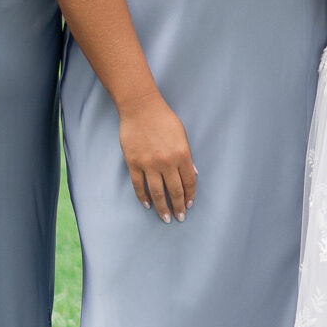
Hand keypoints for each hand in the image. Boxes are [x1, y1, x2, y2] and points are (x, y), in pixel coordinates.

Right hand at [119, 95, 196, 221]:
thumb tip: (192, 175)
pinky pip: (139, 185)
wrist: (140, 108)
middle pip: (175, 191)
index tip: (189, 205)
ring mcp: (149, 164)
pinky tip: (148, 205)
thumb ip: (187, 156)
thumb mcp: (182, 135)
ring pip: (157, 192)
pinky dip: (143, 197)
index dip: (190, 196)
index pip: (189, 182)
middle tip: (179, 218)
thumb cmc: (163, 119)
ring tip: (165, 218)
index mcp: (182, 154)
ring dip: (162, 208)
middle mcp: (167, 162)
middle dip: (178, 207)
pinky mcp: (134, 163)